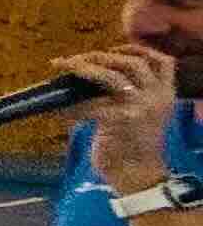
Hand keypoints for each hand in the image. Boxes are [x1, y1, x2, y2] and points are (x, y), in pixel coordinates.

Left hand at [62, 44, 179, 186]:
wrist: (137, 176)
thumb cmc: (132, 147)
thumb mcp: (141, 116)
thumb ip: (127, 96)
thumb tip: (92, 78)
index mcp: (166, 94)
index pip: (162, 61)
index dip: (136, 50)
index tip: (112, 48)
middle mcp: (158, 97)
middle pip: (132, 62)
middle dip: (100, 56)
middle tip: (74, 59)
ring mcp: (141, 107)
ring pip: (113, 76)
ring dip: (86, 68)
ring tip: (65, 67)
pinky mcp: (121, 120)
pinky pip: (91, 105)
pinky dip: (72, 106)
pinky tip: (60, 111)